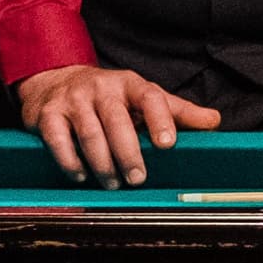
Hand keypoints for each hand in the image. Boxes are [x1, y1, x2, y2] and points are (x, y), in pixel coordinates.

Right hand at [16, 64, 221, 186]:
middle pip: (117, 119)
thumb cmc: (109, 96)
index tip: (168, 144)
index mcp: (130, 84)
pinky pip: (58, 139)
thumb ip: (177, 112)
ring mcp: (73, 100)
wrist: (55, 80)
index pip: (150, 97)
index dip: (161, 120)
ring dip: (102, 163)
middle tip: (138, 178)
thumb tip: (214, 122)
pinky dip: (70, 160)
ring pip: (89, 132)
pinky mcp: (48, 114)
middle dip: (129, 152)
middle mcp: (101, 88)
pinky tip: (80, 174)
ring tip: (112, 182)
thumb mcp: (143, 98)